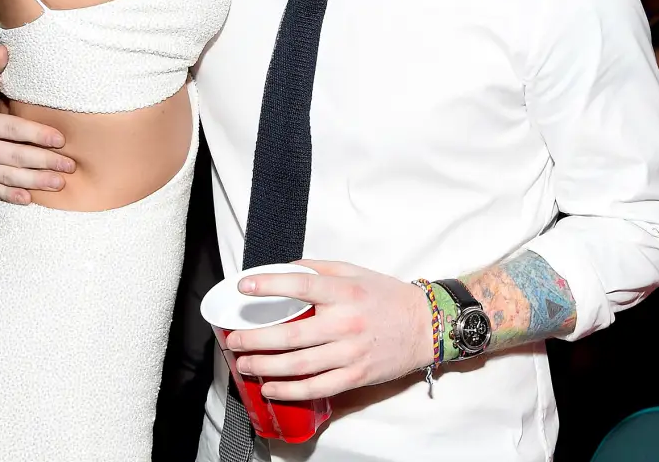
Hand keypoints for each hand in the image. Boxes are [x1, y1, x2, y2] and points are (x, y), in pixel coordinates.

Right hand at [0, 47, 75, 204]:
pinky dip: (11, 196)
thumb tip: (3, 50)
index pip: (13, 130)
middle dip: (44, 162)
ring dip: (35, 182)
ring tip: (59, 183)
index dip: (37, 135)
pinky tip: (29, 199)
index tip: (61, 140)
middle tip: (69, 166)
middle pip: (14, 157)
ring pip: (7, 176)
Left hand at [224, 261, 432, 399]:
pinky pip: (317, 388)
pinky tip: (270, 388)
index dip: (269, 285)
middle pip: (292, 334)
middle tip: (234, 338)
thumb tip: (285, 268)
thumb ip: (318, 268)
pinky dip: (290, 391)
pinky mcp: (356, 377)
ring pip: (299, 365)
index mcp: (344, 292)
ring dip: (266, 366)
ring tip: (244, 363)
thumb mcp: (353, 271)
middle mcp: (345, 323)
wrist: (424, 326)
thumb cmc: (386, 296)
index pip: (300, 285)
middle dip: (256, 338)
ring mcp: (350, 353)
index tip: (244, 286)